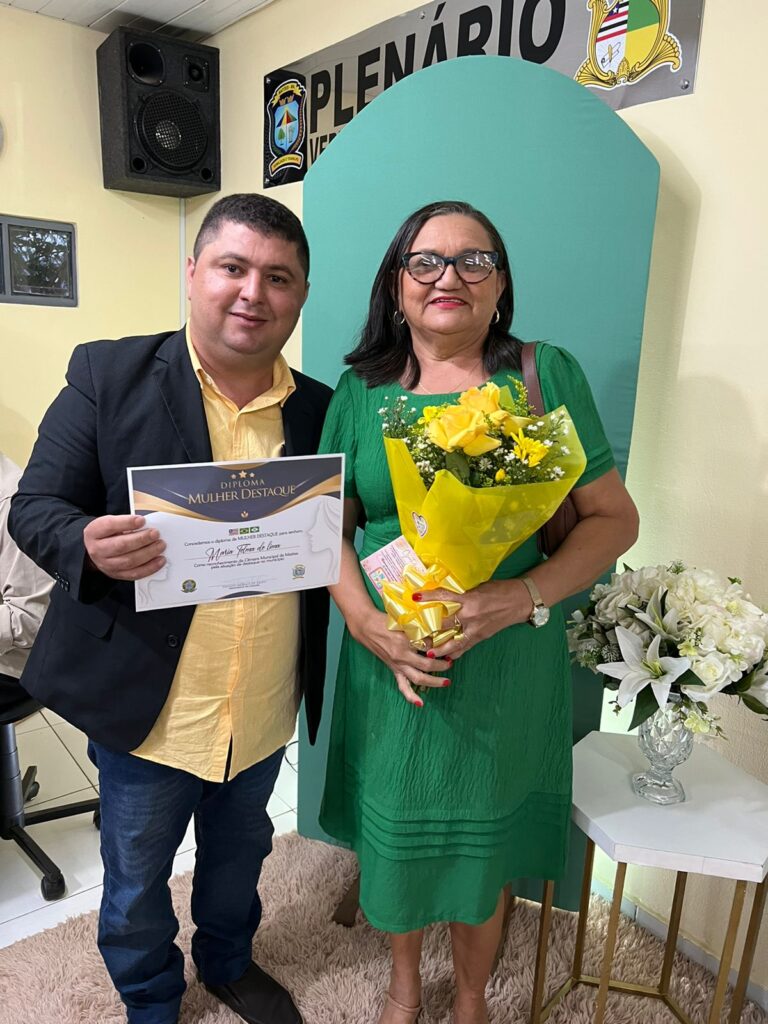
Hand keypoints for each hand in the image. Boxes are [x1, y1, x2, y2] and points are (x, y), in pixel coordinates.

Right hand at [83, 515, 165, 580]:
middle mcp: (98, 550)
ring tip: (160, 545)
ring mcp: (106, 565)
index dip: (127, 523)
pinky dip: (150, 567)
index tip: (142, 520)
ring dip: (148, 553)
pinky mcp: (117, 575)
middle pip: (121, 545)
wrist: (95, 550)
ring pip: (129, 561)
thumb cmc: (107, 534)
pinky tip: (160, 560)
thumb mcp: (111, 523)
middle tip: (155, 533)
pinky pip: (135, 574)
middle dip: (141, 539)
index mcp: (94, 532)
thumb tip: (146, 524)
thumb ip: (125, 522)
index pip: (110, 526)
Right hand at [349, 608, 453, 706]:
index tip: (450, 644)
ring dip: (434, 682)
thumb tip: (437, 633)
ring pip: (418, 678)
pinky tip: (420, 704)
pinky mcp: (394, 669)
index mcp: (405, 641)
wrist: (367, 627)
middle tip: (451, 662)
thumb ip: (420, 628)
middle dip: (442, 665)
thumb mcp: (405, 621)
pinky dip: (411, 696)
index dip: (441, 645)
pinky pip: (403, 686)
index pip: (429, 646)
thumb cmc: (386, 621)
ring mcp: (398, 664)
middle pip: (427, 665)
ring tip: (446, 682)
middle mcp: (402, 655)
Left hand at [415, 579, 533, 659]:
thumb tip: (447, 598)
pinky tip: (447, 657)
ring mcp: (476, 629)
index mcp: (469, 600)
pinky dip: (456, 652)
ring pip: (454, 642)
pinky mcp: (481, 637)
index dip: (428, 597)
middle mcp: (471, 616)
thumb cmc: (500, 590)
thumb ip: (462, 596)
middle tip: (415, 633)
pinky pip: (465, 647)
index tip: (414, 597)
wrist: (520, 601)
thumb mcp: (478, 588)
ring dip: (440, 649)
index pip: (444, 597)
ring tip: (427, 652)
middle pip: (444, 625)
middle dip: (429, 630)